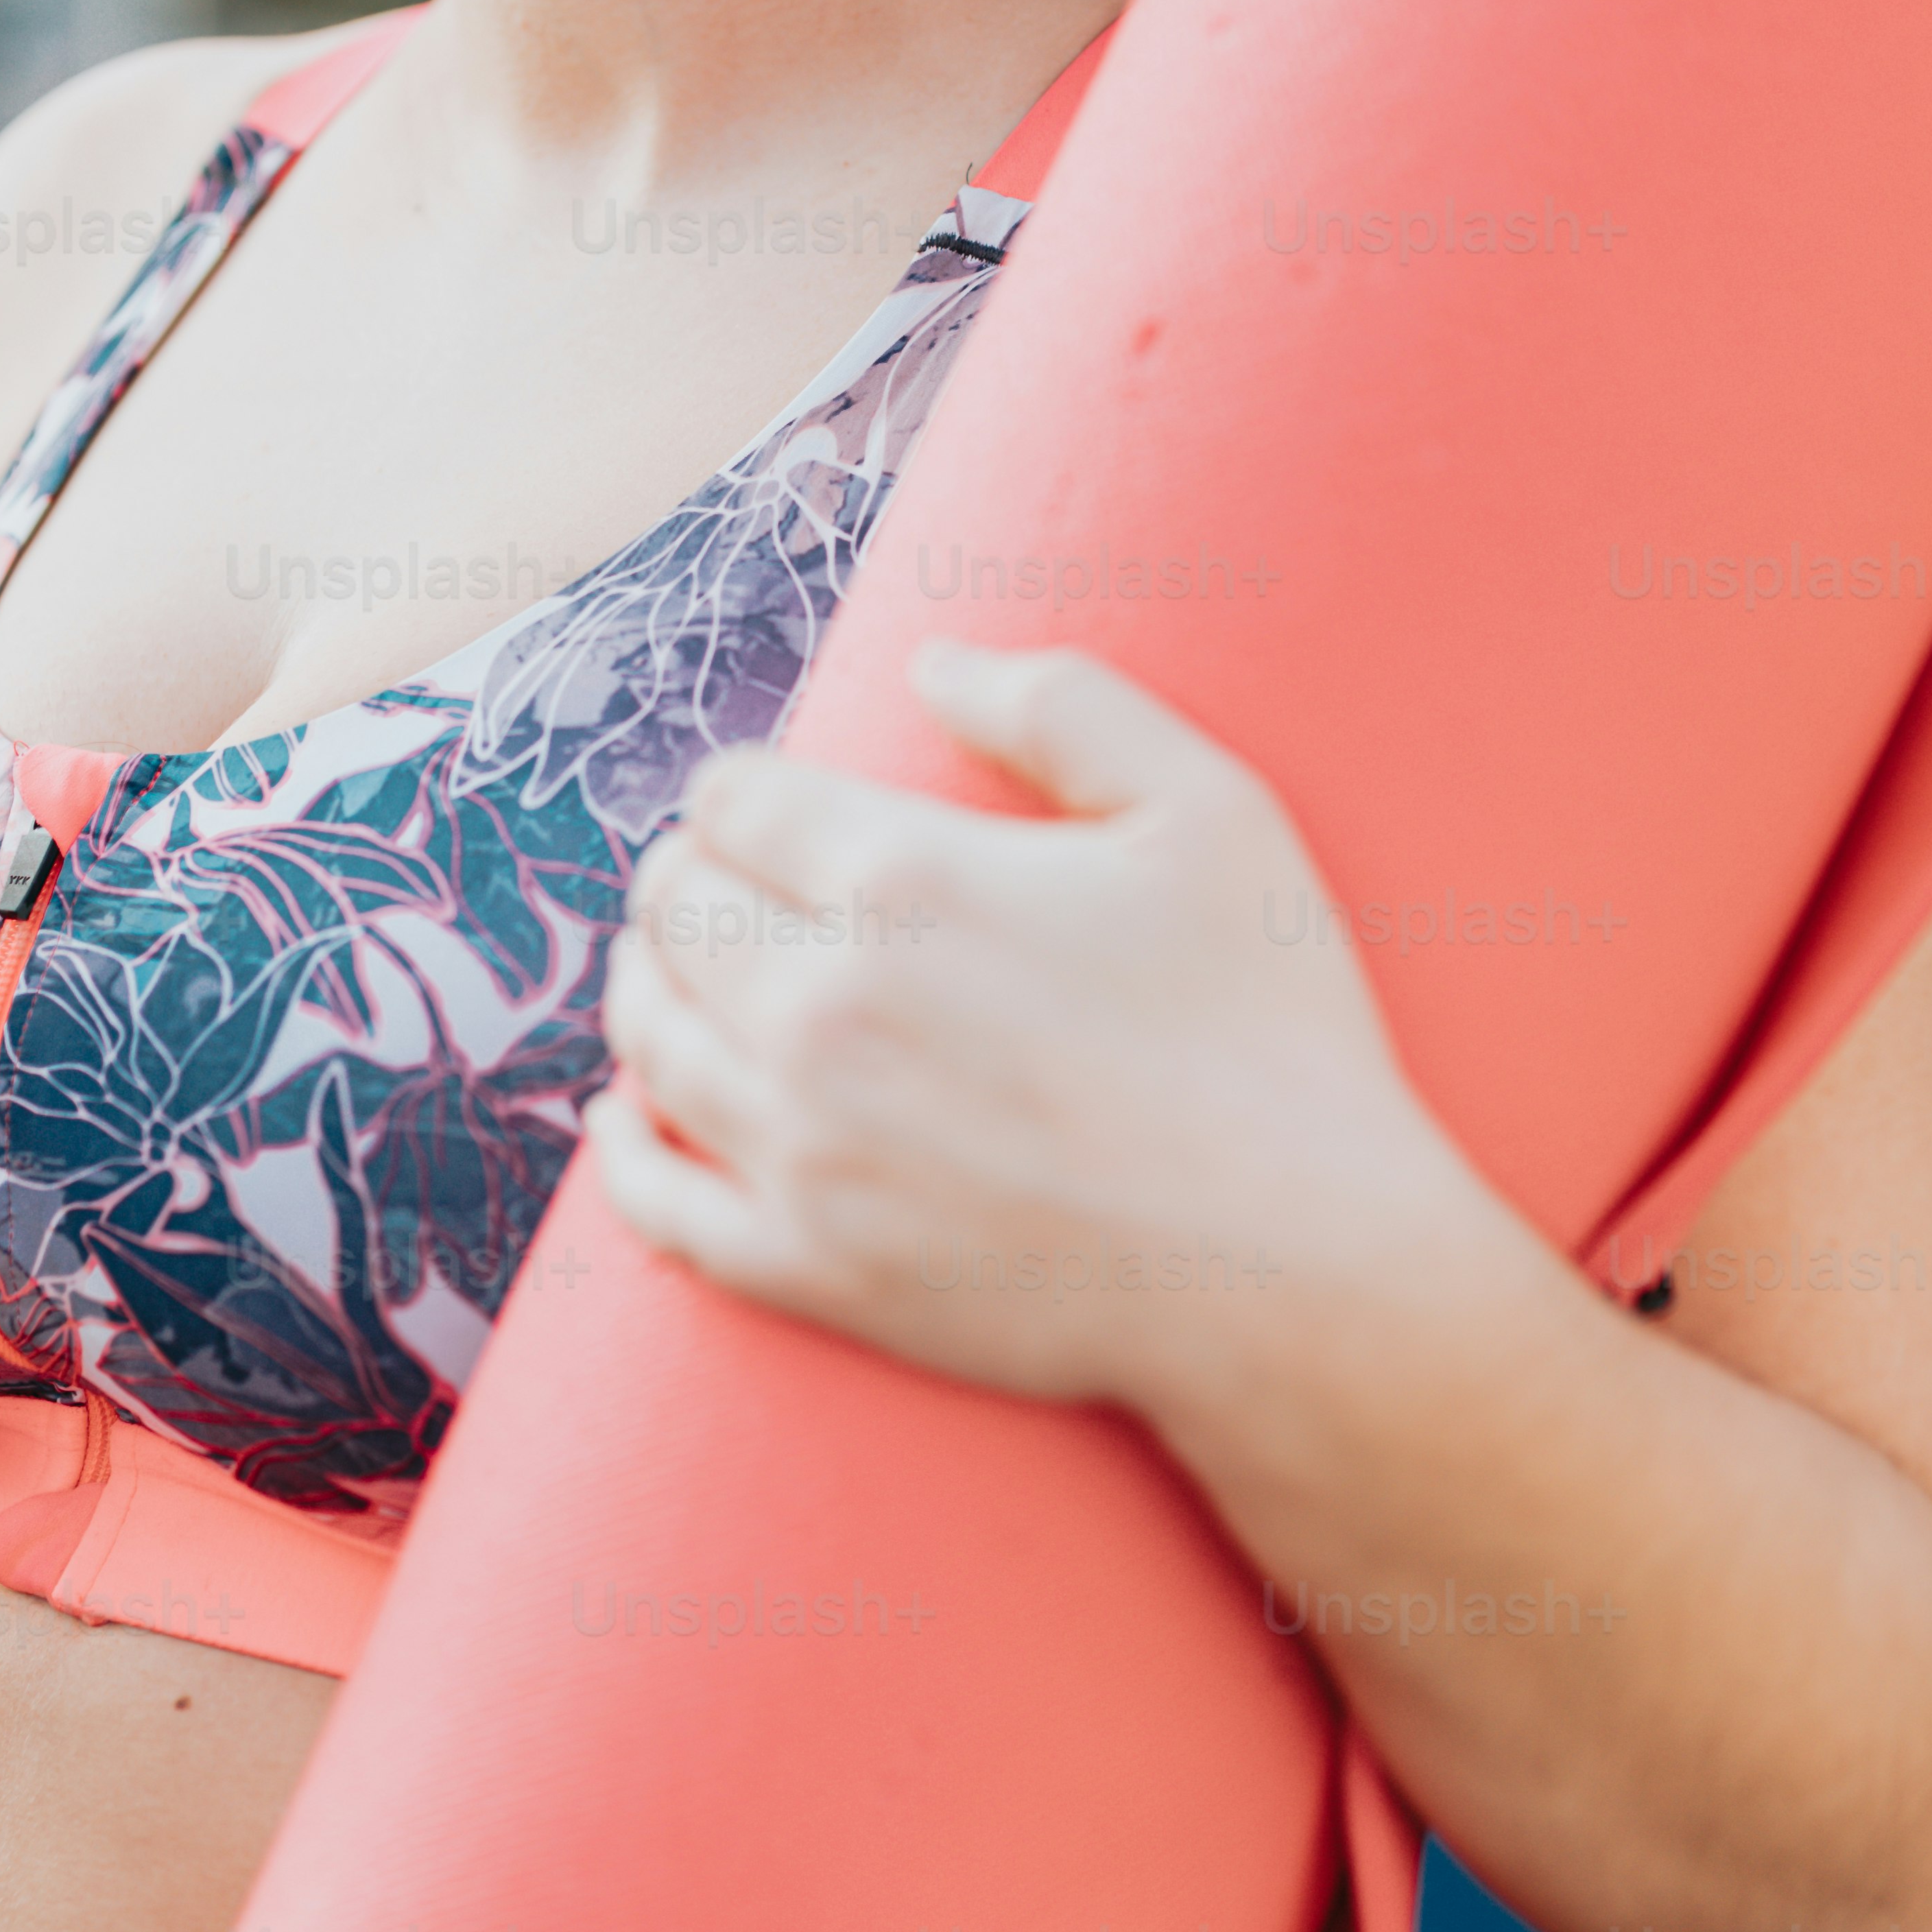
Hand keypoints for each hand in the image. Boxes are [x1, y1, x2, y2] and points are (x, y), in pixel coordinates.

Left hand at [590, 637, 1487, 1427]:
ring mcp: (806, 1148)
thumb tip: (929, 662)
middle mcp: (822, 1007)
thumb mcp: (1210, 810)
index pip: (731, 799)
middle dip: (692, 878)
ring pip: (646, 1036)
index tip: (775, 810)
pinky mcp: (813, 1268)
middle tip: (732, 888)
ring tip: (680, 977)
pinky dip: (626, 1146)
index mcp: (900, 878)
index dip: (747, 792)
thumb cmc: (1272, 1029)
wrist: (1304, 1268)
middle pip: (671, 907)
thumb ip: (1061, 703)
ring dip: (650, 988)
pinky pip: (656, 1201)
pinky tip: (633, 1116)